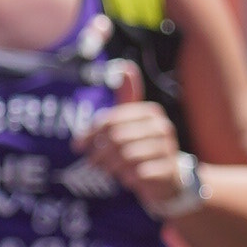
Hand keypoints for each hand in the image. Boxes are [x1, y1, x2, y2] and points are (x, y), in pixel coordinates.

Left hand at [82, 83, 191, 214]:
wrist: (169, 177)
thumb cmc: (144, 147)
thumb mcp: (134, 122)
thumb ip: (126, 99)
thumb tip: (126, 67)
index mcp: (150, 112)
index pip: (112, 120)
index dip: (91, 133)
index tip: (77, 146)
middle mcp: (162, 127)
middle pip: (117, 138)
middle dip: (99, 153)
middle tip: (91, 162)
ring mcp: (167, 148)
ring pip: (126, 156)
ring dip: (111, 166)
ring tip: (107, 170)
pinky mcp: (168, 170)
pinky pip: (138, 173)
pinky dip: (127, 178)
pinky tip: (126, 179)